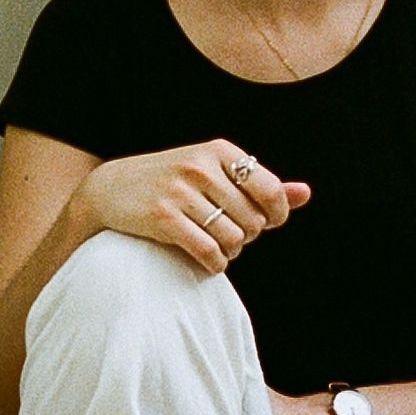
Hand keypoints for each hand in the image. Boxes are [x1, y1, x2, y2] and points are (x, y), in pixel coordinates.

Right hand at [73, 138, 310, 274]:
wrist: (110, 189)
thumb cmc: (172, 182)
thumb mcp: (214, 174)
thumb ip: (261, 185)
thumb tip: (306, 194)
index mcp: (218, 151)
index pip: (270, 190)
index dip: (275, 215)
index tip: (265, 222)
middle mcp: (201, 167)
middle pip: (252, 220)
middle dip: (248, 236)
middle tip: (231, 235)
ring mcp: (180, 191)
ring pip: (233, 239)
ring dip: (231, 252)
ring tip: (219, 247)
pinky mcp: (163, 218)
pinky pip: (209, 252)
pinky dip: (215, 263)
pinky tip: (208, 260)